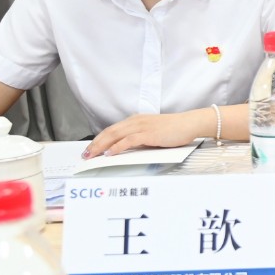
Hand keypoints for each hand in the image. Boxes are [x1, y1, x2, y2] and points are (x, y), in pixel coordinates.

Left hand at [84, 111, 207, 158]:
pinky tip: (109, 154)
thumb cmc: (175, 129)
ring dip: (101, 146)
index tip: (91, 148)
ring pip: (115, 135)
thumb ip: (140, 138)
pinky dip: (116, 147)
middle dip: (95, 143)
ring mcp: (142, 127)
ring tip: (92, 155)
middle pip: (110, 131)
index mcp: (137, 120)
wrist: (189, 123)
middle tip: (86, 154)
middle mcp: (136, 121)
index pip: (112, 129)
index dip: (99, 139)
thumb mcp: (153, 132)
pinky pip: (127, 141)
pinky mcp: (148, 134)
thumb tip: (126, 148)